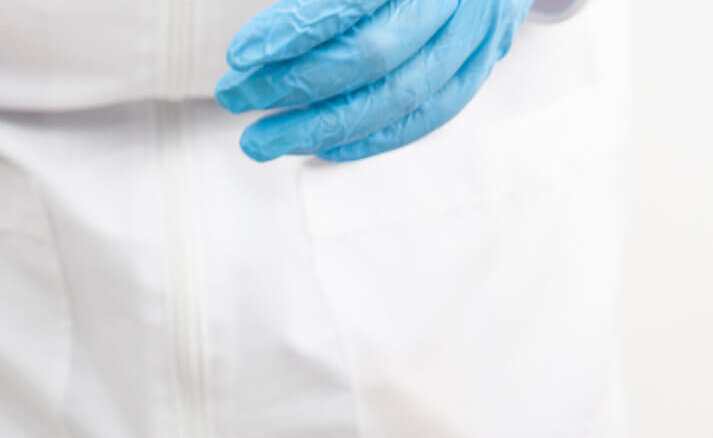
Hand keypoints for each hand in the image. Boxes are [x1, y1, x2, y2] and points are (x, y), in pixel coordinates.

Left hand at [215, 0, 535, 161]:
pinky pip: (427, 116)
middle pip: (370, 56)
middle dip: (291, 85)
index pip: (350, 4)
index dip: (292, 32)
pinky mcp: (480, 65)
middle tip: (233, 97)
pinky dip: (369, 138)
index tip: (239, 56)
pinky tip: (318, 148)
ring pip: (397, 97)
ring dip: (320, 127)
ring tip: (259, 140)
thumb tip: (255, 48)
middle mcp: (453, 0)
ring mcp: (475, 34)